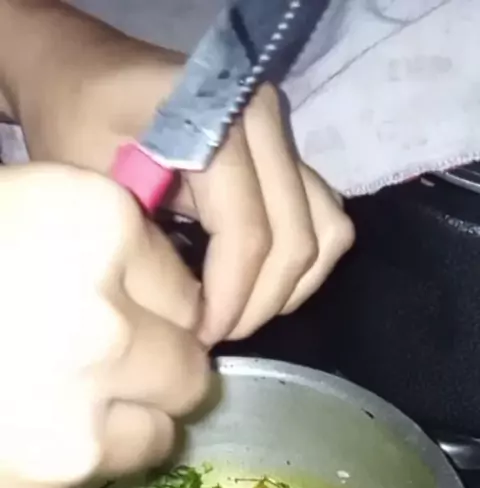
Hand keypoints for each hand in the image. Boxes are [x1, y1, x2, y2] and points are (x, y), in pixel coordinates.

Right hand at [0, 164, 207, 487]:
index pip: (182, 291)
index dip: (144, 307)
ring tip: (25, 413)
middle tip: (86, 372)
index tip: (106, 312)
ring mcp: (76, 434)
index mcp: (92, 228)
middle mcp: (105, 333)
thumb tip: (160, 308)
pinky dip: (43, 486)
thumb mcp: (4, 215)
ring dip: (107, 433)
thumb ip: (87, 250)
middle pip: (186, 375)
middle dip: (148, 375)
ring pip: (147, 445)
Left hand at [10, 2, 354, 344]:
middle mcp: (265, 122)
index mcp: (216, 121)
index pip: (249, 234)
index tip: (197, 337)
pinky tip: (253, 287)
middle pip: (297, 240)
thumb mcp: (95, 188)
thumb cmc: (78, 126)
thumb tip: (196, 315)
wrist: (85, 76)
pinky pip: (323, 223)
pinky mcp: (291, 155)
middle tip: (213, 335)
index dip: (230, 299)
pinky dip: (297, 267)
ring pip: (326, 234)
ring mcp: (284, 135)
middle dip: (259, 304)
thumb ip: (149, 247)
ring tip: (235, 314)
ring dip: (286, 289)